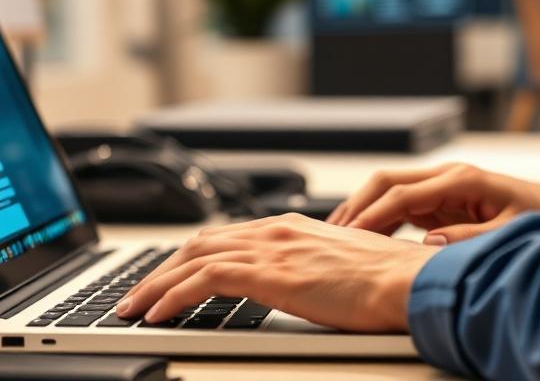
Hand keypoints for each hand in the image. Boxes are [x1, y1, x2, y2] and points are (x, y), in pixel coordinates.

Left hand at [115, 214, 439, 331]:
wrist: (407, 282)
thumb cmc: (386, 281)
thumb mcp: (340, 268)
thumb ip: (310, 270)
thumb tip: (299, 286)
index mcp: (290, 227)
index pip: (224, 237)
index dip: (188, 258)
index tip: (167, 278)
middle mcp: (275, 230)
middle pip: (199, 244)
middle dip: (161, 269)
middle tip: (137, 294)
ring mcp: (271, 248)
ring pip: (192, 259)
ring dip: (155, 285)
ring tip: (132, 308)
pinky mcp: (269, 273)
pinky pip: (203, 281)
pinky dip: (171, 296)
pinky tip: (156, 313)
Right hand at [327, 163, 539, 243]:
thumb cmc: (538, 218)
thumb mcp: (506, 233)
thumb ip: (467, 237)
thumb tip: (428, 243)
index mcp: (460, 179)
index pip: (403, 194)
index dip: (374, 214)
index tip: (352, 235)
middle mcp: (446, 176)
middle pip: (387, 181)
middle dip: (358, 204)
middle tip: (334, 232)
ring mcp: (441, 185)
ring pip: (389, 190)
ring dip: (364, 210)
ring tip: (339, 236)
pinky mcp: (441, 197)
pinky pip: (402, 204)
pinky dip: (380, 218)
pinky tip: (366, 237)